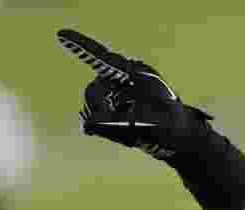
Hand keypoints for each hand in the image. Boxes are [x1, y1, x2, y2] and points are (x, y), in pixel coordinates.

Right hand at [56, 29, 211, 161]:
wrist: (182, 141)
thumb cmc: (171, 128)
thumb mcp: (146, 125)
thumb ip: (117, 123)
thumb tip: (88, 124)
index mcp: (136, 74)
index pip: (103, 59)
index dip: (81, 46)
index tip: (62, 34)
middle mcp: (124, 81)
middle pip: (93, 91)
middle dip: (101, 112)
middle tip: (121, 127)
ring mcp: (119, 95)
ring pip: (94, 109)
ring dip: (108, 125)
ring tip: (134, 135)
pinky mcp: (116, 109)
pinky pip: (98, 120)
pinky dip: (109, 131)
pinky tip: (129, 138)